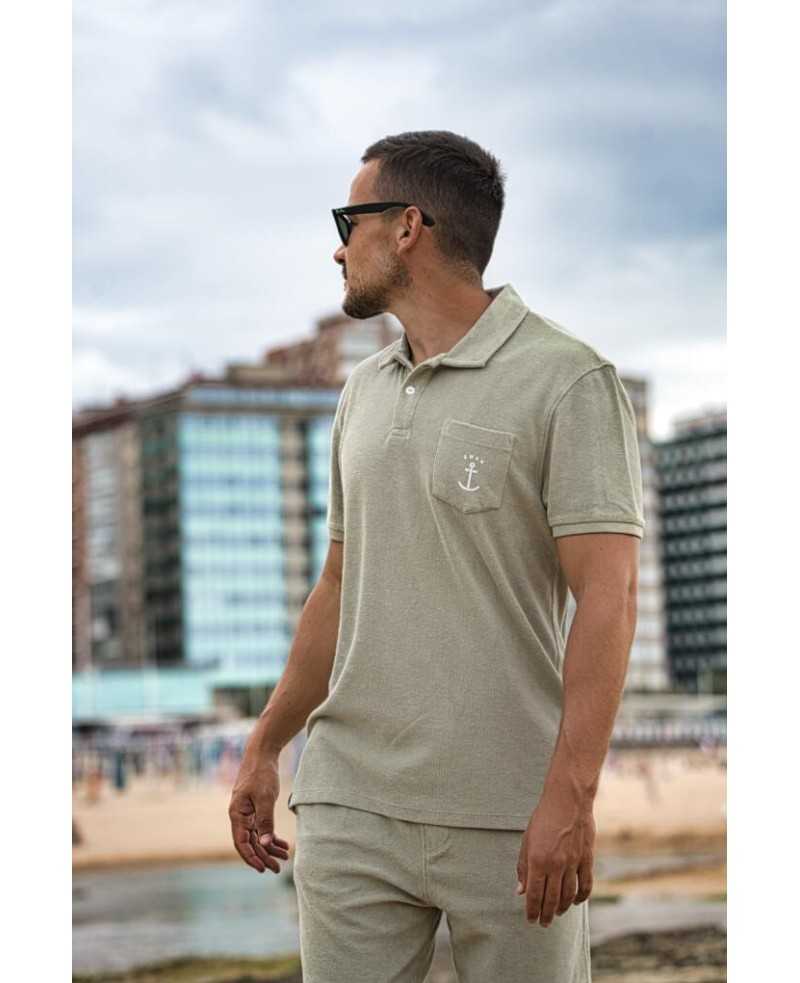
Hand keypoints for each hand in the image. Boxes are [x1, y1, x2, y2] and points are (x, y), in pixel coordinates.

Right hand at [228, 753, 290, 873]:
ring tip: (284, 857)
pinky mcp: (256, 809)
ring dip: (269, 847)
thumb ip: (265, 821)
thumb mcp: (265, 798)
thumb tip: (265, 844)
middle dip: (264, 856)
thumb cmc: (262, 774)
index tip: (263, 869)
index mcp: (237, 814)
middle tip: (278, 868)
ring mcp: (248, 813)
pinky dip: (271, 836)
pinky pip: (262, 828)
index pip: (241, 842)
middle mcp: (240, 816)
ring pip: (258, 836)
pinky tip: (283, 844)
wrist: (262, 754)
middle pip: (251, 842)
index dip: (251, 857)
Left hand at [515, 783, 594, 926]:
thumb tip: (520, 890)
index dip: (532, 910)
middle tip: (543, 923)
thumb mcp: (526, 840)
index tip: (530, 919)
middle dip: (546, 915)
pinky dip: (581, 897)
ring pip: (568, 896)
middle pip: (551, 899)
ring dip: (562, 908)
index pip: (534, 894)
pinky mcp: (586, 859)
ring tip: (556, 914)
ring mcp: (573, 863)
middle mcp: (555, 865)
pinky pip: (585, 885)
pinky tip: (576, 902)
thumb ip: (523, 867)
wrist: (568, 800)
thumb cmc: (543, 818)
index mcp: (537, 860)